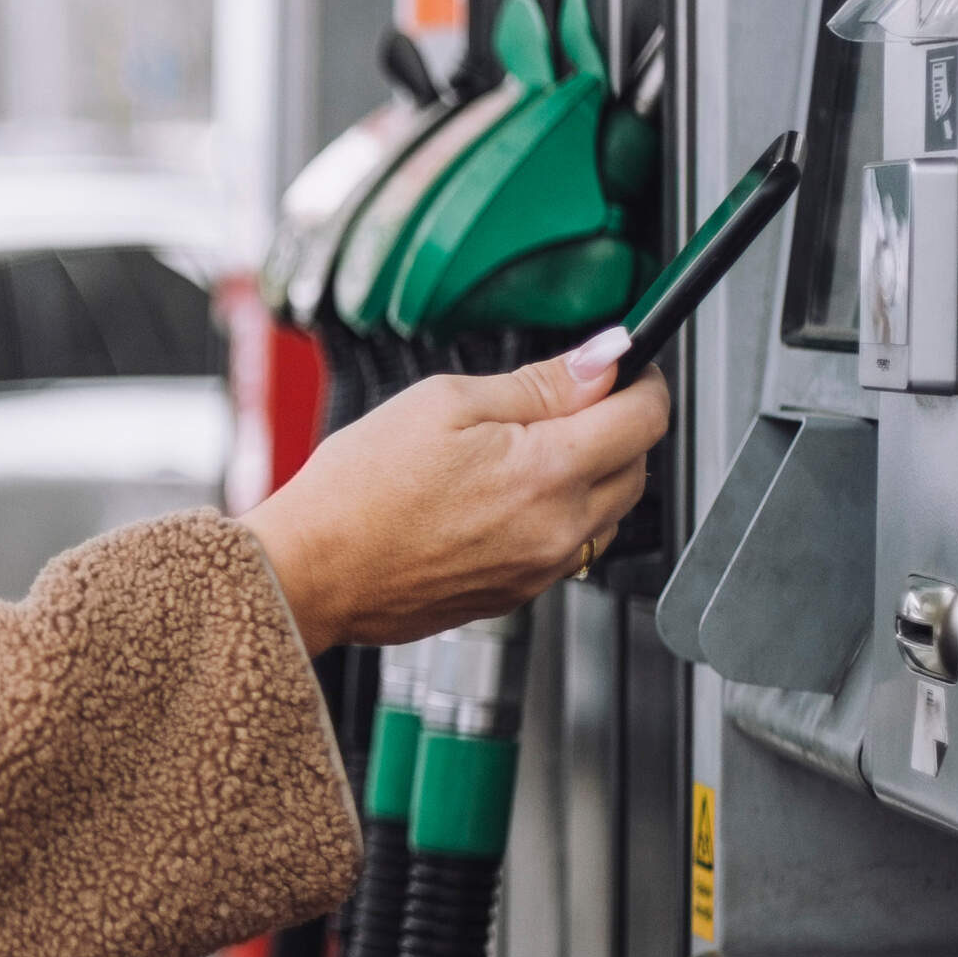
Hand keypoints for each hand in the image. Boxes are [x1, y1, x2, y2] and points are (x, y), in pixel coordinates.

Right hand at [244, 329, 667, 652]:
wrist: (312, 571)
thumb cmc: (359, 488)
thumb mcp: (444, 402)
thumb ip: (537, 383)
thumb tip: (602, 360)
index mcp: (548, 470)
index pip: (645, 418)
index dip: (640, 380)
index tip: (620, 367)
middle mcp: (558, 528)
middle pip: (637, 467)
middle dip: (617, 426)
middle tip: (563, 403)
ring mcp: (541, 570)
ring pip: (609, 514)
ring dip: (592, 477)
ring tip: (524, 455)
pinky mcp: (517, 596)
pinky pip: (568, 549)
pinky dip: (558, 517)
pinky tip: (501, 499)